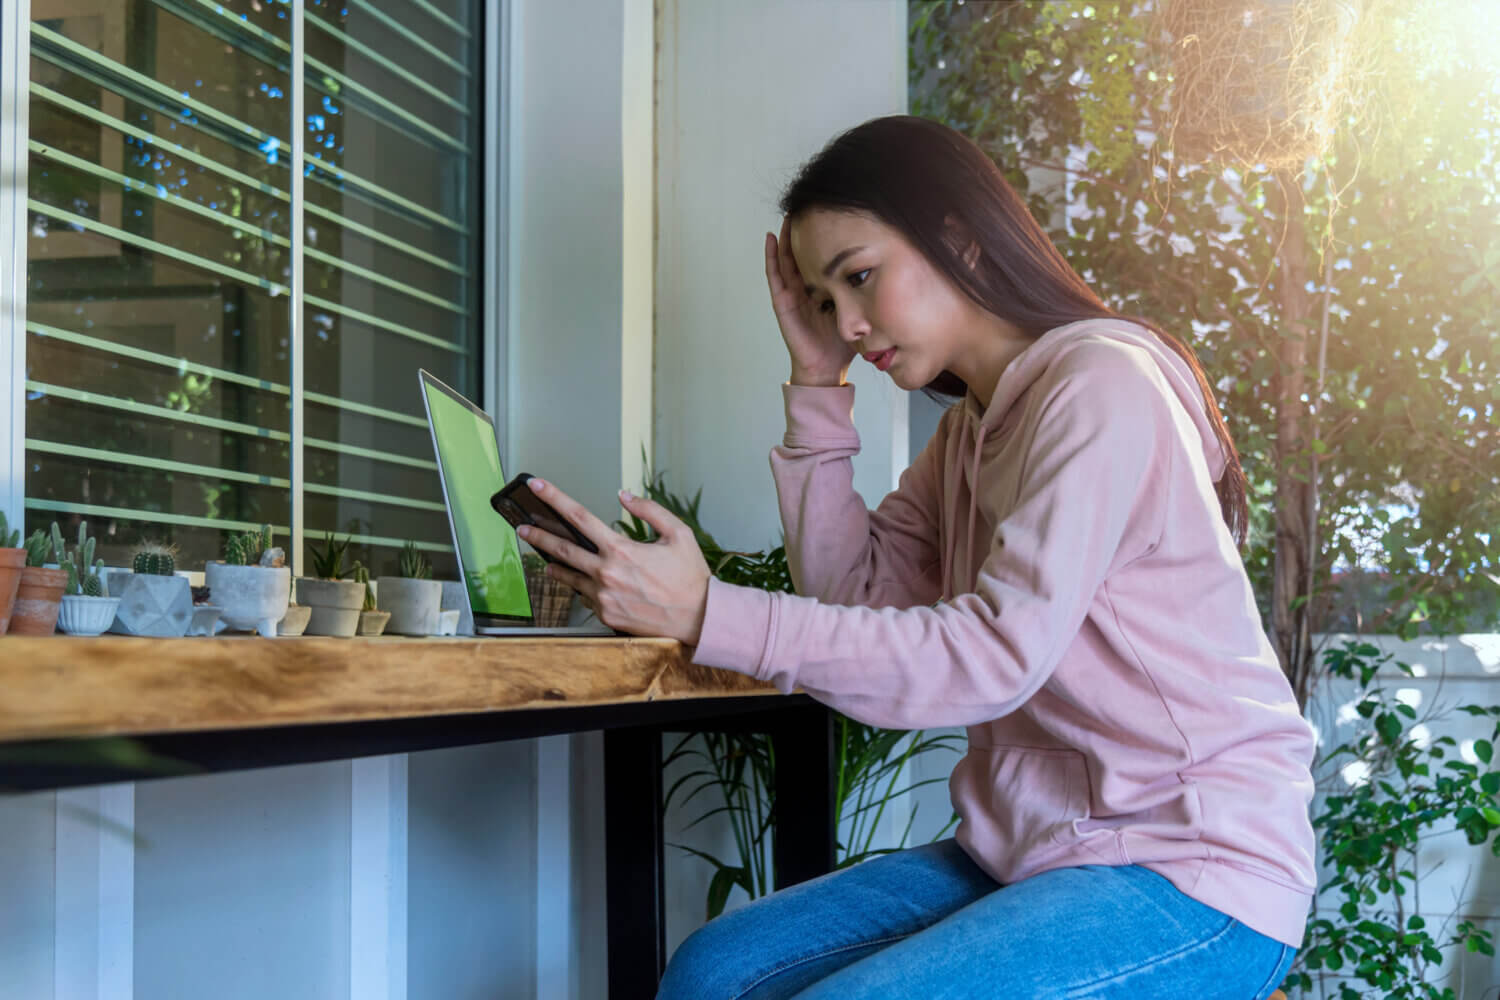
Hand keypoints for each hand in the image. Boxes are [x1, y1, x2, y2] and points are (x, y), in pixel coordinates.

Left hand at [513, 478, 711, 644]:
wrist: (698, 618)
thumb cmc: (690, 577)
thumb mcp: (678, 534)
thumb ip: (649, 510)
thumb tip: (624, 496)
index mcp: (621, 550)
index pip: (579, 517)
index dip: (555, 498)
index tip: (537, 486)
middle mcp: (607, 573)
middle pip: (561, 549)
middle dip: (538, 536)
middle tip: (522, 528)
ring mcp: (603, 597)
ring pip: (568, 577)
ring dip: (555, 565)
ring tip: (547, 559)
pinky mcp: (606, 615)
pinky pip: (586, 597)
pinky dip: (585, 587)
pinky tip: (589, 583)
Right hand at [765, 217, 855, 385]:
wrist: (827, 368)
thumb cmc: (842, 343)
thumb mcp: (858, 310)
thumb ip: (865, 293)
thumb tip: (887, 269)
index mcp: (822, 289)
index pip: (821, 258)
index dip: (824, 238)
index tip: (830, 215)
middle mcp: (805, 288)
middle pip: (801, 252)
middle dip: (803, 230)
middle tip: (807, 205)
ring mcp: (792, 294)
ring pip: (786, 258)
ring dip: (786, 236)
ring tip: (788, 213)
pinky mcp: (783, 303)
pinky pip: (774, 276)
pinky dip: (771, 256)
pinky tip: (771, 237)